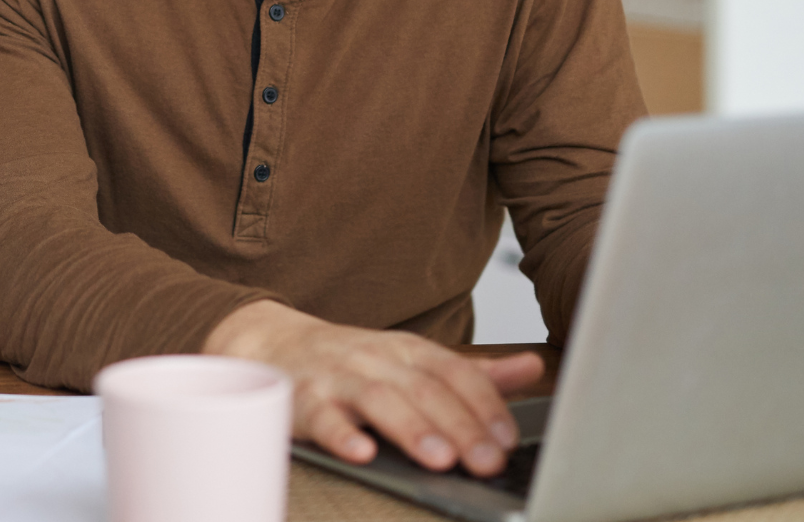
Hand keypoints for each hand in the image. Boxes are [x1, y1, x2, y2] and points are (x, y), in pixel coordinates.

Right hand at [202, 300, 543, 476]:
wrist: (272, 343)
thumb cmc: (351, 362)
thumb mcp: (413, 361)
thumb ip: (471, 373)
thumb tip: (531, 367)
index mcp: (407, 351)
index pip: (454, 372)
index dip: (483, 404)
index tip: (506, 439)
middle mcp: (375, 359)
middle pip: (423, 388)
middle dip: (458, 425)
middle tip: (485, 460)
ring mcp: (337, 378)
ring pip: (378, 399)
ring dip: (410, 428)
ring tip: (437, 458)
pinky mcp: (302, 399)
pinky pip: (321, 416)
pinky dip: (341, 434)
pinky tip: (361, 451)